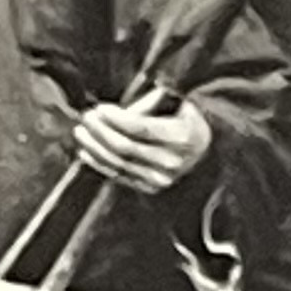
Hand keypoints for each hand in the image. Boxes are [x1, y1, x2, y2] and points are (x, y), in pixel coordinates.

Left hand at [70, 93, 210, 197]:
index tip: (100, 108)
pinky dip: (99, 163)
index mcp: (183, 137)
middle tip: (87, 117)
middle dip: (100, 131)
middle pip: (125, 147)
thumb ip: (149, 103)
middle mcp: (173, 161)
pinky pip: (119, 175)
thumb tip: (116, 111)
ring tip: (82, 131)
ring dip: (95, 147)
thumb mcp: (176, 103)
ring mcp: (162, 178)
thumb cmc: (187, 119)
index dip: (116, 118)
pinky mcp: (151, 187)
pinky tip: (86, 151)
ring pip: (119, 163)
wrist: (208, 150)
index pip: (140, 128)